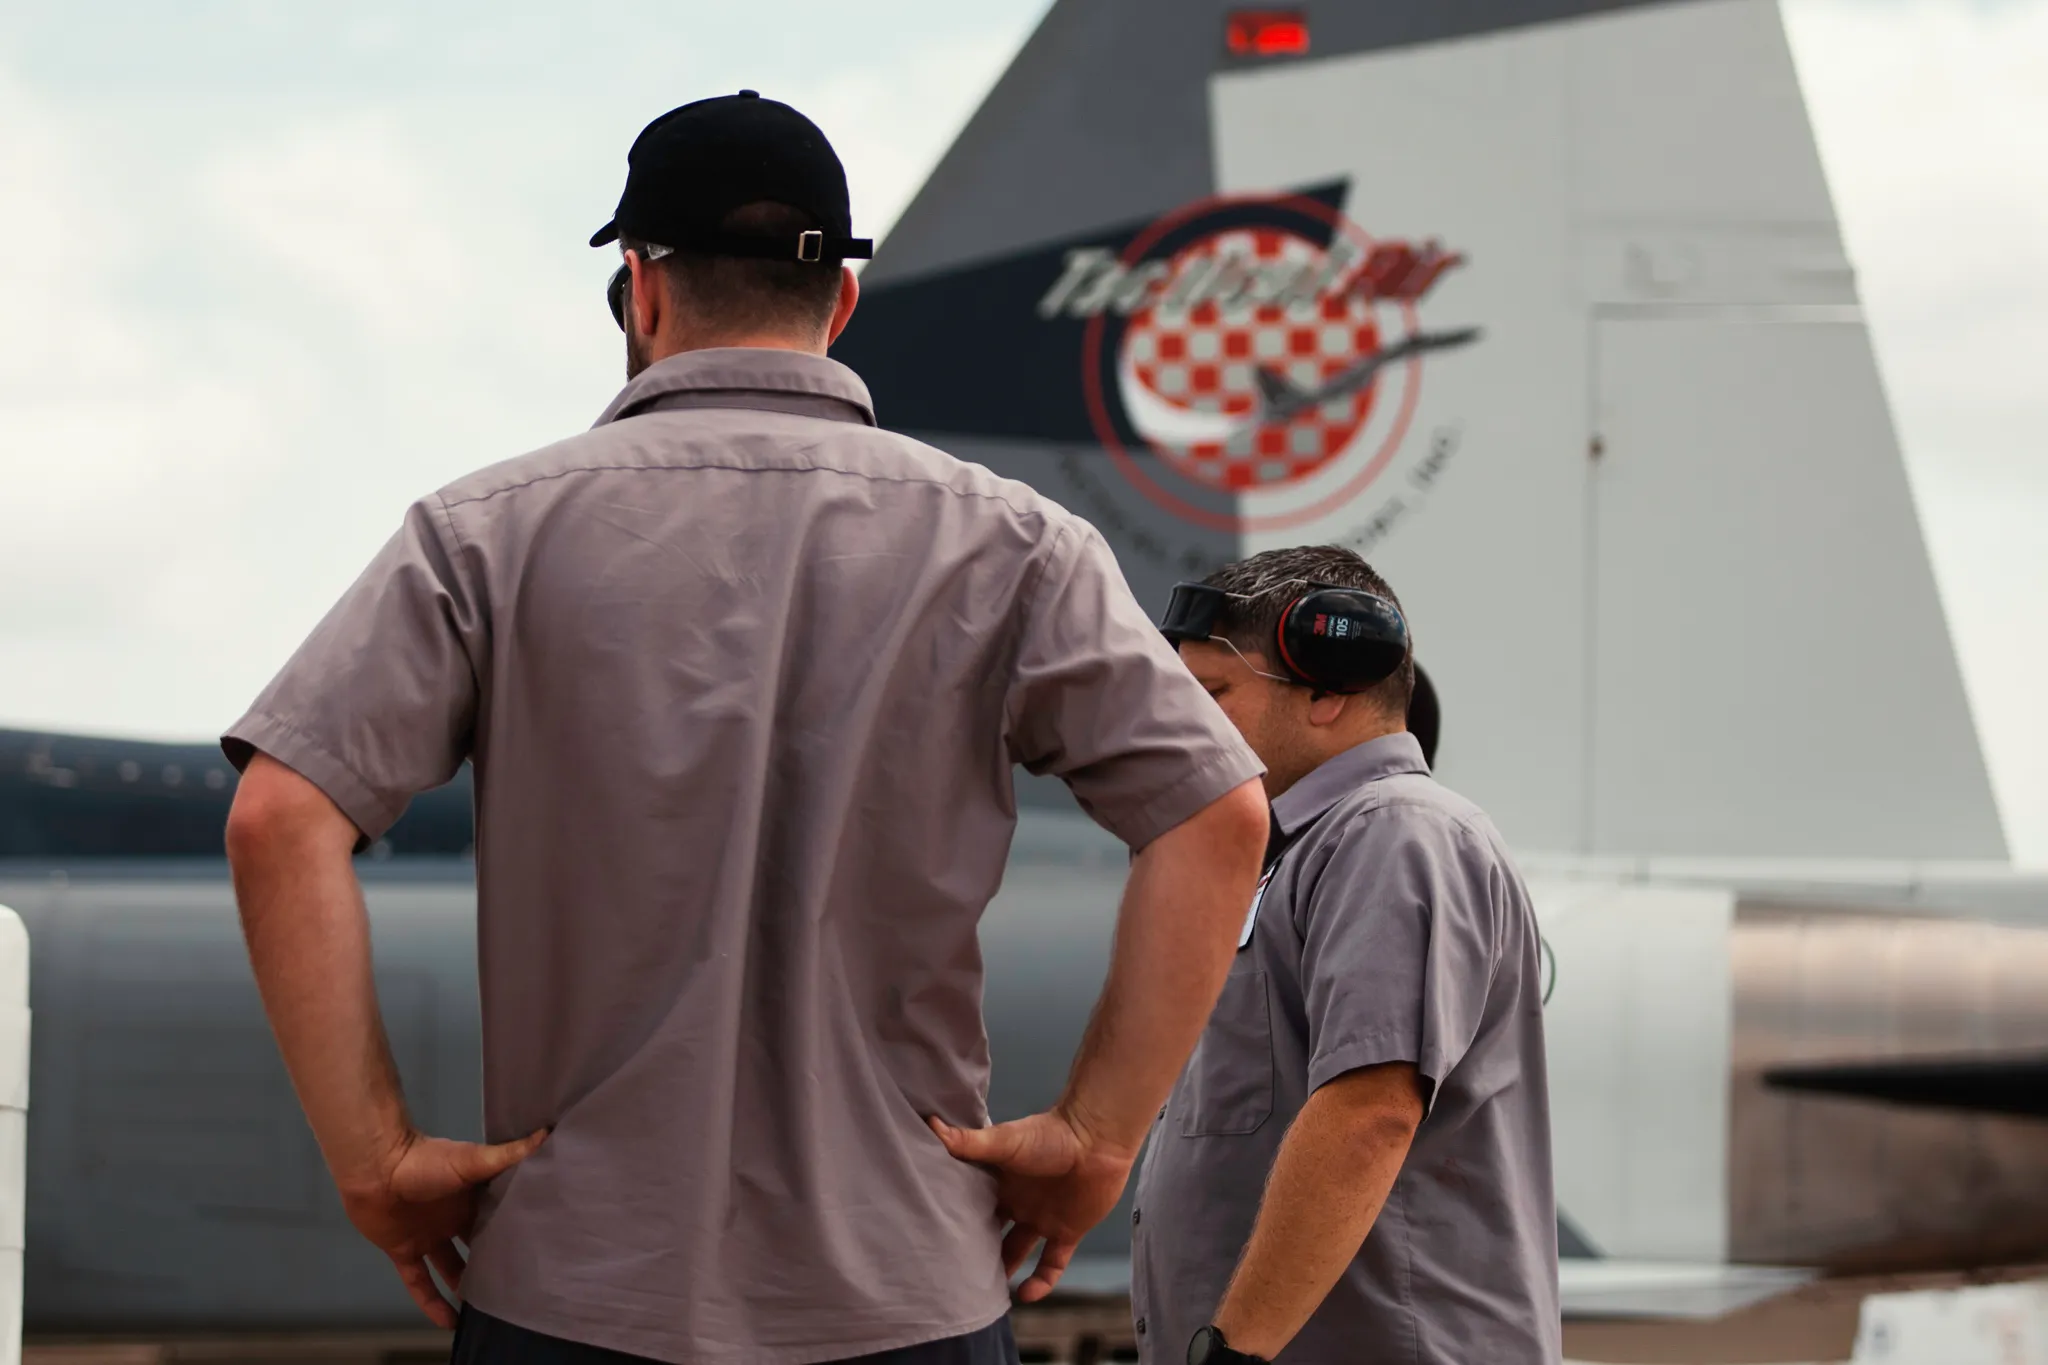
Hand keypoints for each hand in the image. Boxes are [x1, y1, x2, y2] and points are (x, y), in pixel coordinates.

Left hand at [338, 1128, 547, 1326]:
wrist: (375, 1169)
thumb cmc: (426, 1161)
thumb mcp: (473, 1159)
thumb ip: (508, 1154)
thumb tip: (548, 1134)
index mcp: (471, 1195)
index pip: (498, 1214)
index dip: (515, 1227)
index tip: (540, 1243)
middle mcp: (452, 1217)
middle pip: (477, 1242)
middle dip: (494, 1258)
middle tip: (520, 1281)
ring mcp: (428, 1236)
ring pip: (452, 1267)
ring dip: (466, 1285)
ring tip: (489, 1306)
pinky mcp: (405, 1251)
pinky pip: (420, 1283)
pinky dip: (432, 1303)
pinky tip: (450, 1324)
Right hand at [928, 1109, 1134, 1302]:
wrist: (1097, 1138)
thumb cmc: (1049, 1134)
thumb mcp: (1003, 1141)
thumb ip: (968, 1142)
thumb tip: (929, 1125)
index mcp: (1001, 1181)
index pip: (972, 1205)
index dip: (956, 1219)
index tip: (932, 1238)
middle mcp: (1019, 1202)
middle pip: (992, 1232)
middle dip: (976, 1249)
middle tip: (952, 1273)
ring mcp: (1043, 1218)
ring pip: (1018, 1252)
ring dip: (1004, 1270)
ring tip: (982, 1294)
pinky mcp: (1068, 1232)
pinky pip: (1052, 1264)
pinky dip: (1041, 1282)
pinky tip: (1025, 1296)